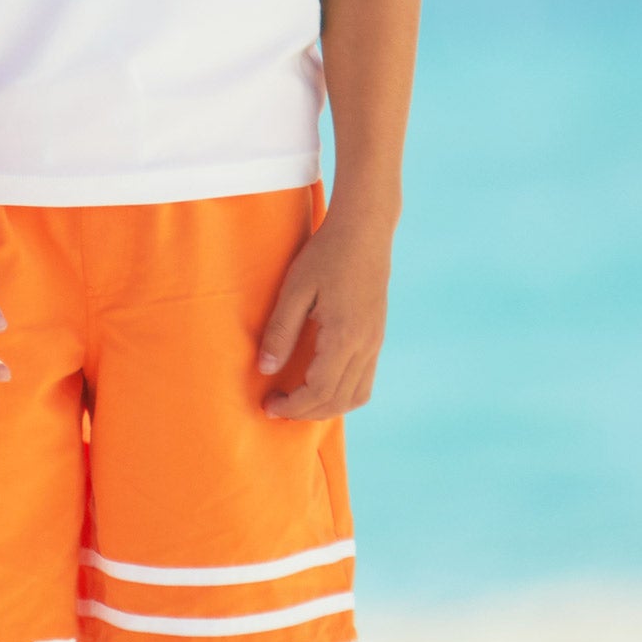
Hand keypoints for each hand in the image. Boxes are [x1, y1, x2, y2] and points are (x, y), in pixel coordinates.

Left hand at [256, 200, 393, 420]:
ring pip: (356, 396)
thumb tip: (264, 369)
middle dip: (305, 411)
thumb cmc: (326, 254)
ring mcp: (376, 342)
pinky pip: (364, 381)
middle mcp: (366, 346)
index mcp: (345, 336)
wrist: (365, 230)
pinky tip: (320, 382)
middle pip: (338, 400)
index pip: (319, 391)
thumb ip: (280, 331)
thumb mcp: (295, 289)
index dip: (293, 406)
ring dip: (326, 406)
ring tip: (297, 399)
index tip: (268, 405)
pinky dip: (342, 393)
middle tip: (276, 405)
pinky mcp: (377, 336)